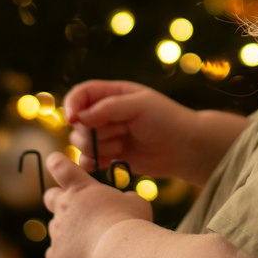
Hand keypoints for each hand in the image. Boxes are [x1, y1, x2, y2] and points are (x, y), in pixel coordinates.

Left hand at [42, 151, 152, 257]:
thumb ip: (124, 198)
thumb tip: (124, 202)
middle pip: (49, 196)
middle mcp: (64, 206)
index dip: (57, 163)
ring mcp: (58, 231)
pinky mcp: (57, 255)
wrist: (121, 252)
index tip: (57, 163)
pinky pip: (53, 254)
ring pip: (54, 227)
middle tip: (79, 210)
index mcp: (81, 187)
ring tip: (90, 240)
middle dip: (59, 200)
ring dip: (67, 230)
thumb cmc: (131, 222)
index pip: (59, 166)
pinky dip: (64, 257)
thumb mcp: (135, 201)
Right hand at [63, 79, 199, 179]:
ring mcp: (108, 134)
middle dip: (92, 132)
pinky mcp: (111, 154)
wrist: (185, 148)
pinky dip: (91, 162)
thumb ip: (108, 108)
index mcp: (114, 94)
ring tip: (121, 147)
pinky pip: (88, 159)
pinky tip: (104, 163)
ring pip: (81, 142)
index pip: (81, 94)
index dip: (72, 105)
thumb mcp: (139, 106)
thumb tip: (79, 117)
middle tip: (119, 134)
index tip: (73, 120)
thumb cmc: (167, 120)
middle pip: (79, 122)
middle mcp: (107, 113)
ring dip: (97, 147)